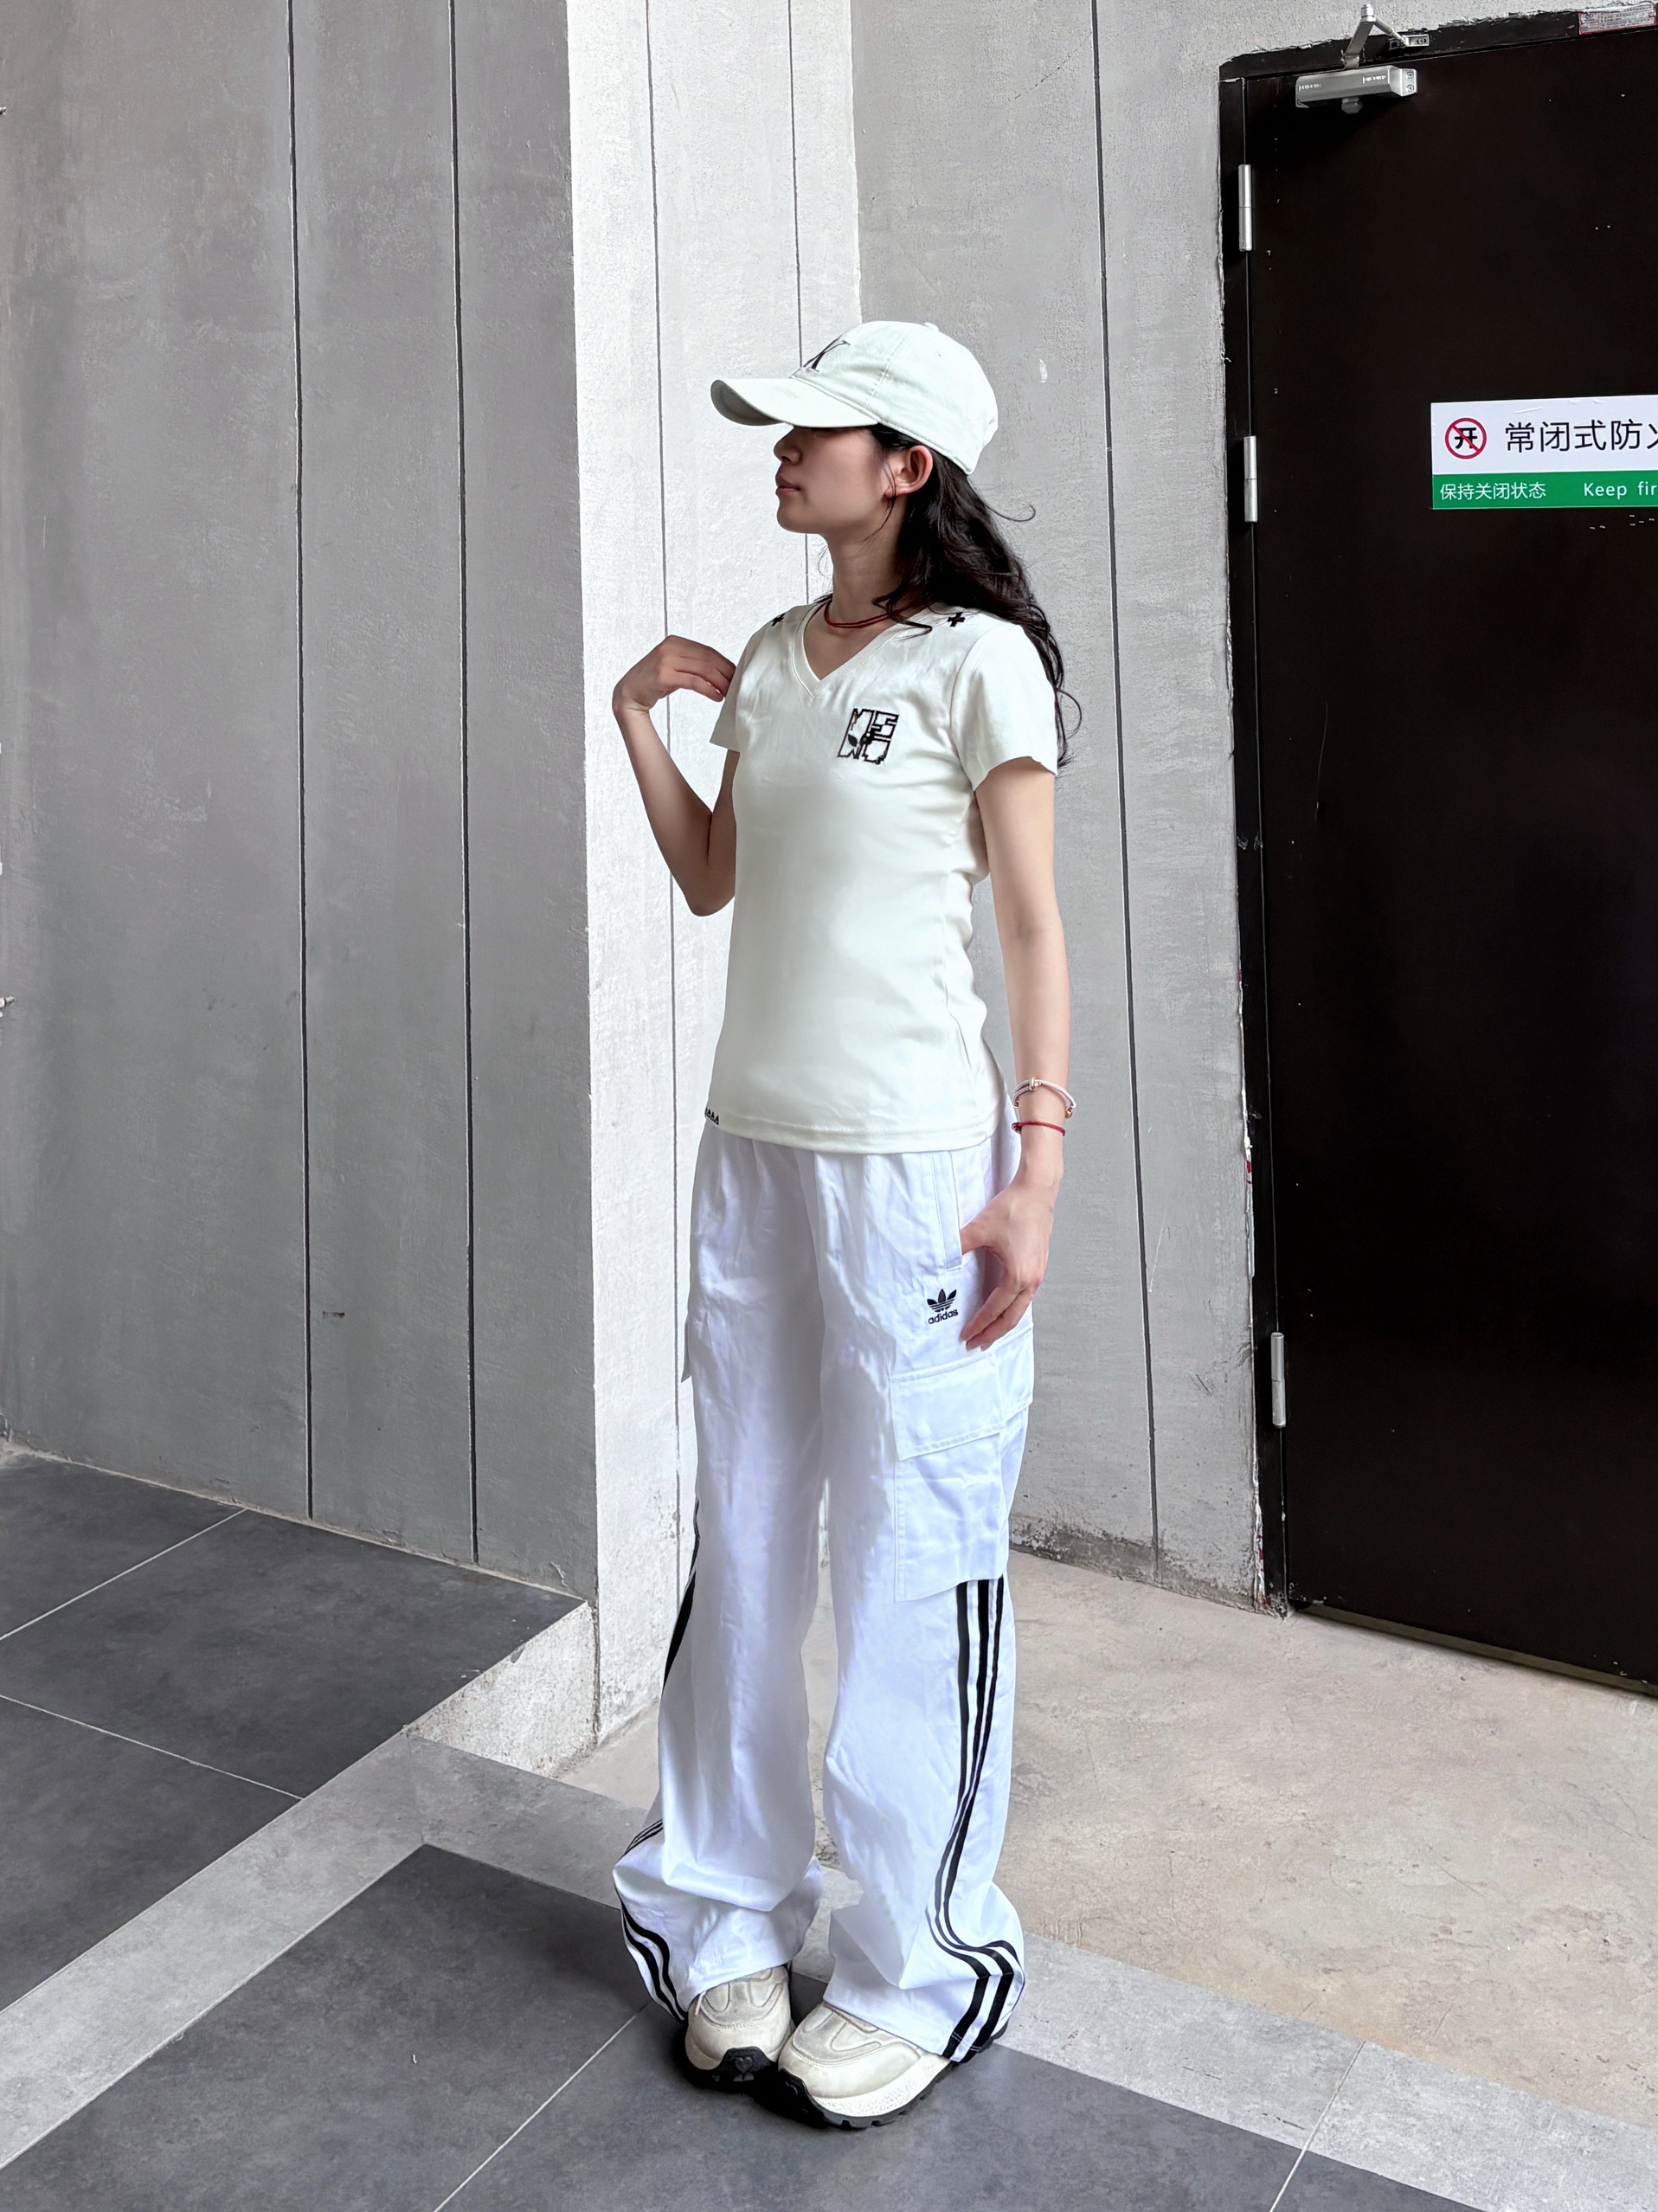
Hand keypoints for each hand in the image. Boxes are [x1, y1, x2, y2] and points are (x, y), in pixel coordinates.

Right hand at [613, 635, 734, 715]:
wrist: (629, 692)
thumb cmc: (654, 681)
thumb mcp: (675, 666)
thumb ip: (693, 663)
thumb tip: (722, 670)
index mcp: (675, 641)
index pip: (708, 651)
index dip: (726, 664)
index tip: (737, 676)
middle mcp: (670, 647)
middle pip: (708, 659)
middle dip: (726, 673)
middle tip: (737, 686)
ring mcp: (666, 660)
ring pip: (703, 669)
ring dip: (720, 683)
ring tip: (729, 693)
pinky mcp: (663, 676)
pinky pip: (693, 682)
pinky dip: (709, 690)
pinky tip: (717, 697)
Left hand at [957, 1170, 1055, 1349]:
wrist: (1038, 1191)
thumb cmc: (1014, 1208)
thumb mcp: (980, 1229)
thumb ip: (958, 1246)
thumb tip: (940, 1258)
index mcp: (1018, 1276)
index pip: (994, 1309)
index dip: (979, 1324)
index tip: (965, 1335)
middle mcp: (1032, 1279)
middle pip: (1012, 1318)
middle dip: (993, 1334)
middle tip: (977, 1345)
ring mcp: (1038, 1273)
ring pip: (1021, 1309)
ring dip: (1005, 1323)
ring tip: (989, 1332)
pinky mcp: (1039, 1265)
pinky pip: (1026, 1296)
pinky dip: (1013, 1308)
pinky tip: (1003, 1307)